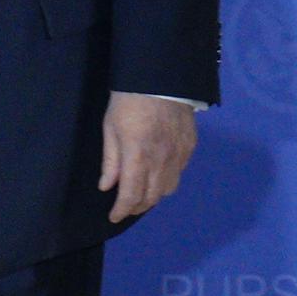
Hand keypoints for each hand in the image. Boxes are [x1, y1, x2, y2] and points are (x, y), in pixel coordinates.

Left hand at [98, 91, 196, 221]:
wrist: (160, 79)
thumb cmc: (128, 101)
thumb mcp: (110, 127)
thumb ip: (110, 160)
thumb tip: (106, 187)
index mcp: (138, 156)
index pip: (131, 195)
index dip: (122, 210)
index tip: (114, 216)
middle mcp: (161, 161)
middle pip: (152, 197)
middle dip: (136, 207)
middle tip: (125, 207)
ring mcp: (179, 156)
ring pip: (168, 190)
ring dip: (153, 196)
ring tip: (140, 193)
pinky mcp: (190, 148)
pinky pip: (179, 174)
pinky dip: (166, 181)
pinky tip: (157, 175)